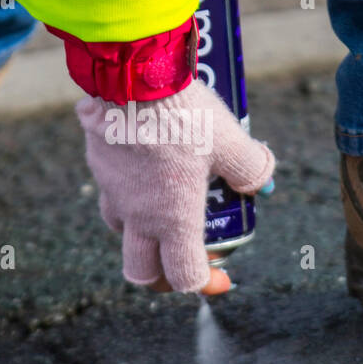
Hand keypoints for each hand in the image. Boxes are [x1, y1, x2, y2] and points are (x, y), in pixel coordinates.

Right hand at [76, 80, 274, 293]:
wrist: (132, 79)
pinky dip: (128, 191)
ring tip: (162, 210)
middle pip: (140, 270)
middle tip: (182, 260)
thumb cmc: (185, 116)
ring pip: (121, 230)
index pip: (184, 276)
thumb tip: (264, 184)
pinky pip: (111, 189)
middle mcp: (139, 215)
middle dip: (162, 276)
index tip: (222, 277)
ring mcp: (113, 191)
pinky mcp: (98, 163)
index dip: (206, 284)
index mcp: (173, 219)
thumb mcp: (229, 141)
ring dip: (141, 232)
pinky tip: (143, 167)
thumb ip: (250, 167)